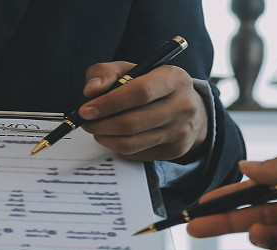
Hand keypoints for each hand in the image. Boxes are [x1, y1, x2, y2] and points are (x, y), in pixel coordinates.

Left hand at [79, 62, 207, 163]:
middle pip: (132, 123)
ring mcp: (180, 131)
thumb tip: (91, 91)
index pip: (140, 93)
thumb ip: (106, 72)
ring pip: (131, 143)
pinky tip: (115, 137)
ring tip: (97, 129)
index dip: (109, 103)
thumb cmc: (154, 86)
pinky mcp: (174, 150)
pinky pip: (136, 154)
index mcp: (173, 79)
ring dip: (106, 138)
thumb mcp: (133, 69)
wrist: (189, 109)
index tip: (86, 110)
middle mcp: (182, 106)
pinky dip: (118, 147)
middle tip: (87, 122)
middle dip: (101, 125)